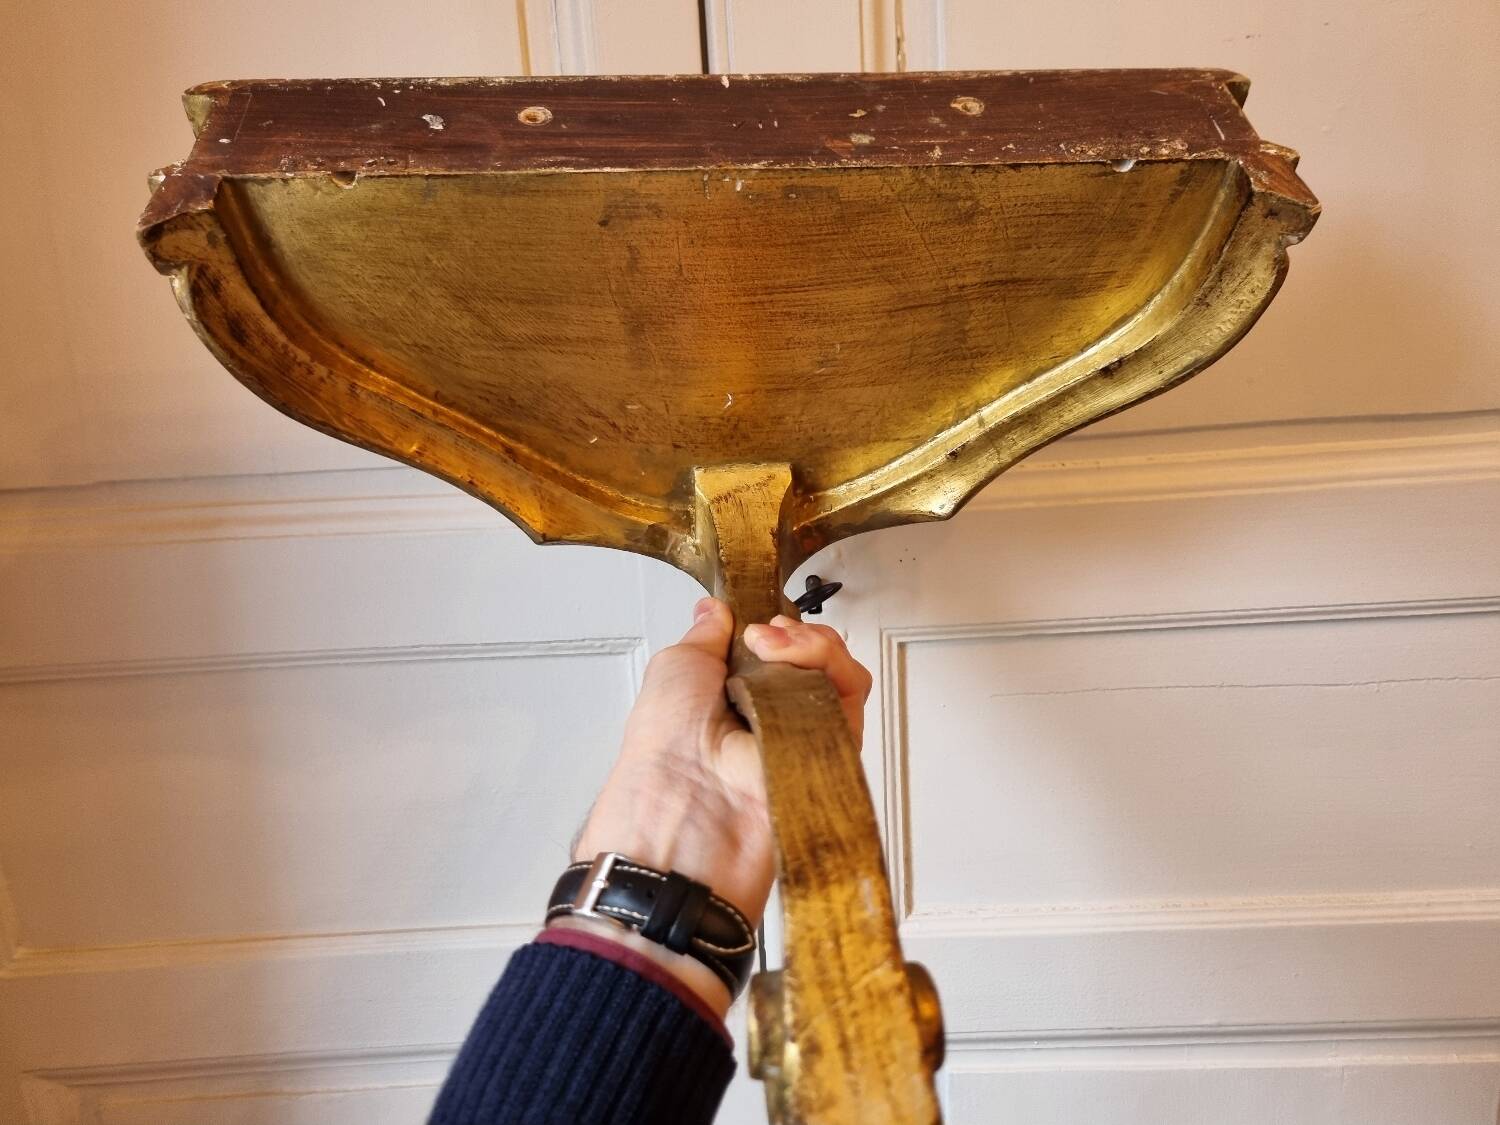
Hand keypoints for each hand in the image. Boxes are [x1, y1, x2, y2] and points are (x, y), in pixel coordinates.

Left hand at [558, 596, 873, 1013]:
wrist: (683, 814)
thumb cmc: (663, 752)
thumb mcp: (674, 668)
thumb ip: (704, 635)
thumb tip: (715, 610)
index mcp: (733, 698)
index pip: (779, 649)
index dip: (775, 625)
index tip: (755, 621)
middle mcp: (773, 717)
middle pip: (816, 655)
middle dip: (797, 631)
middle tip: (762, 638)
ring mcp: (805, 736)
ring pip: (839, 672)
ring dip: (814, 644)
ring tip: (776, 650)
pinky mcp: (833, 752)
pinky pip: (851, 699)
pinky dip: (831, 670)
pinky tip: (792, 669)